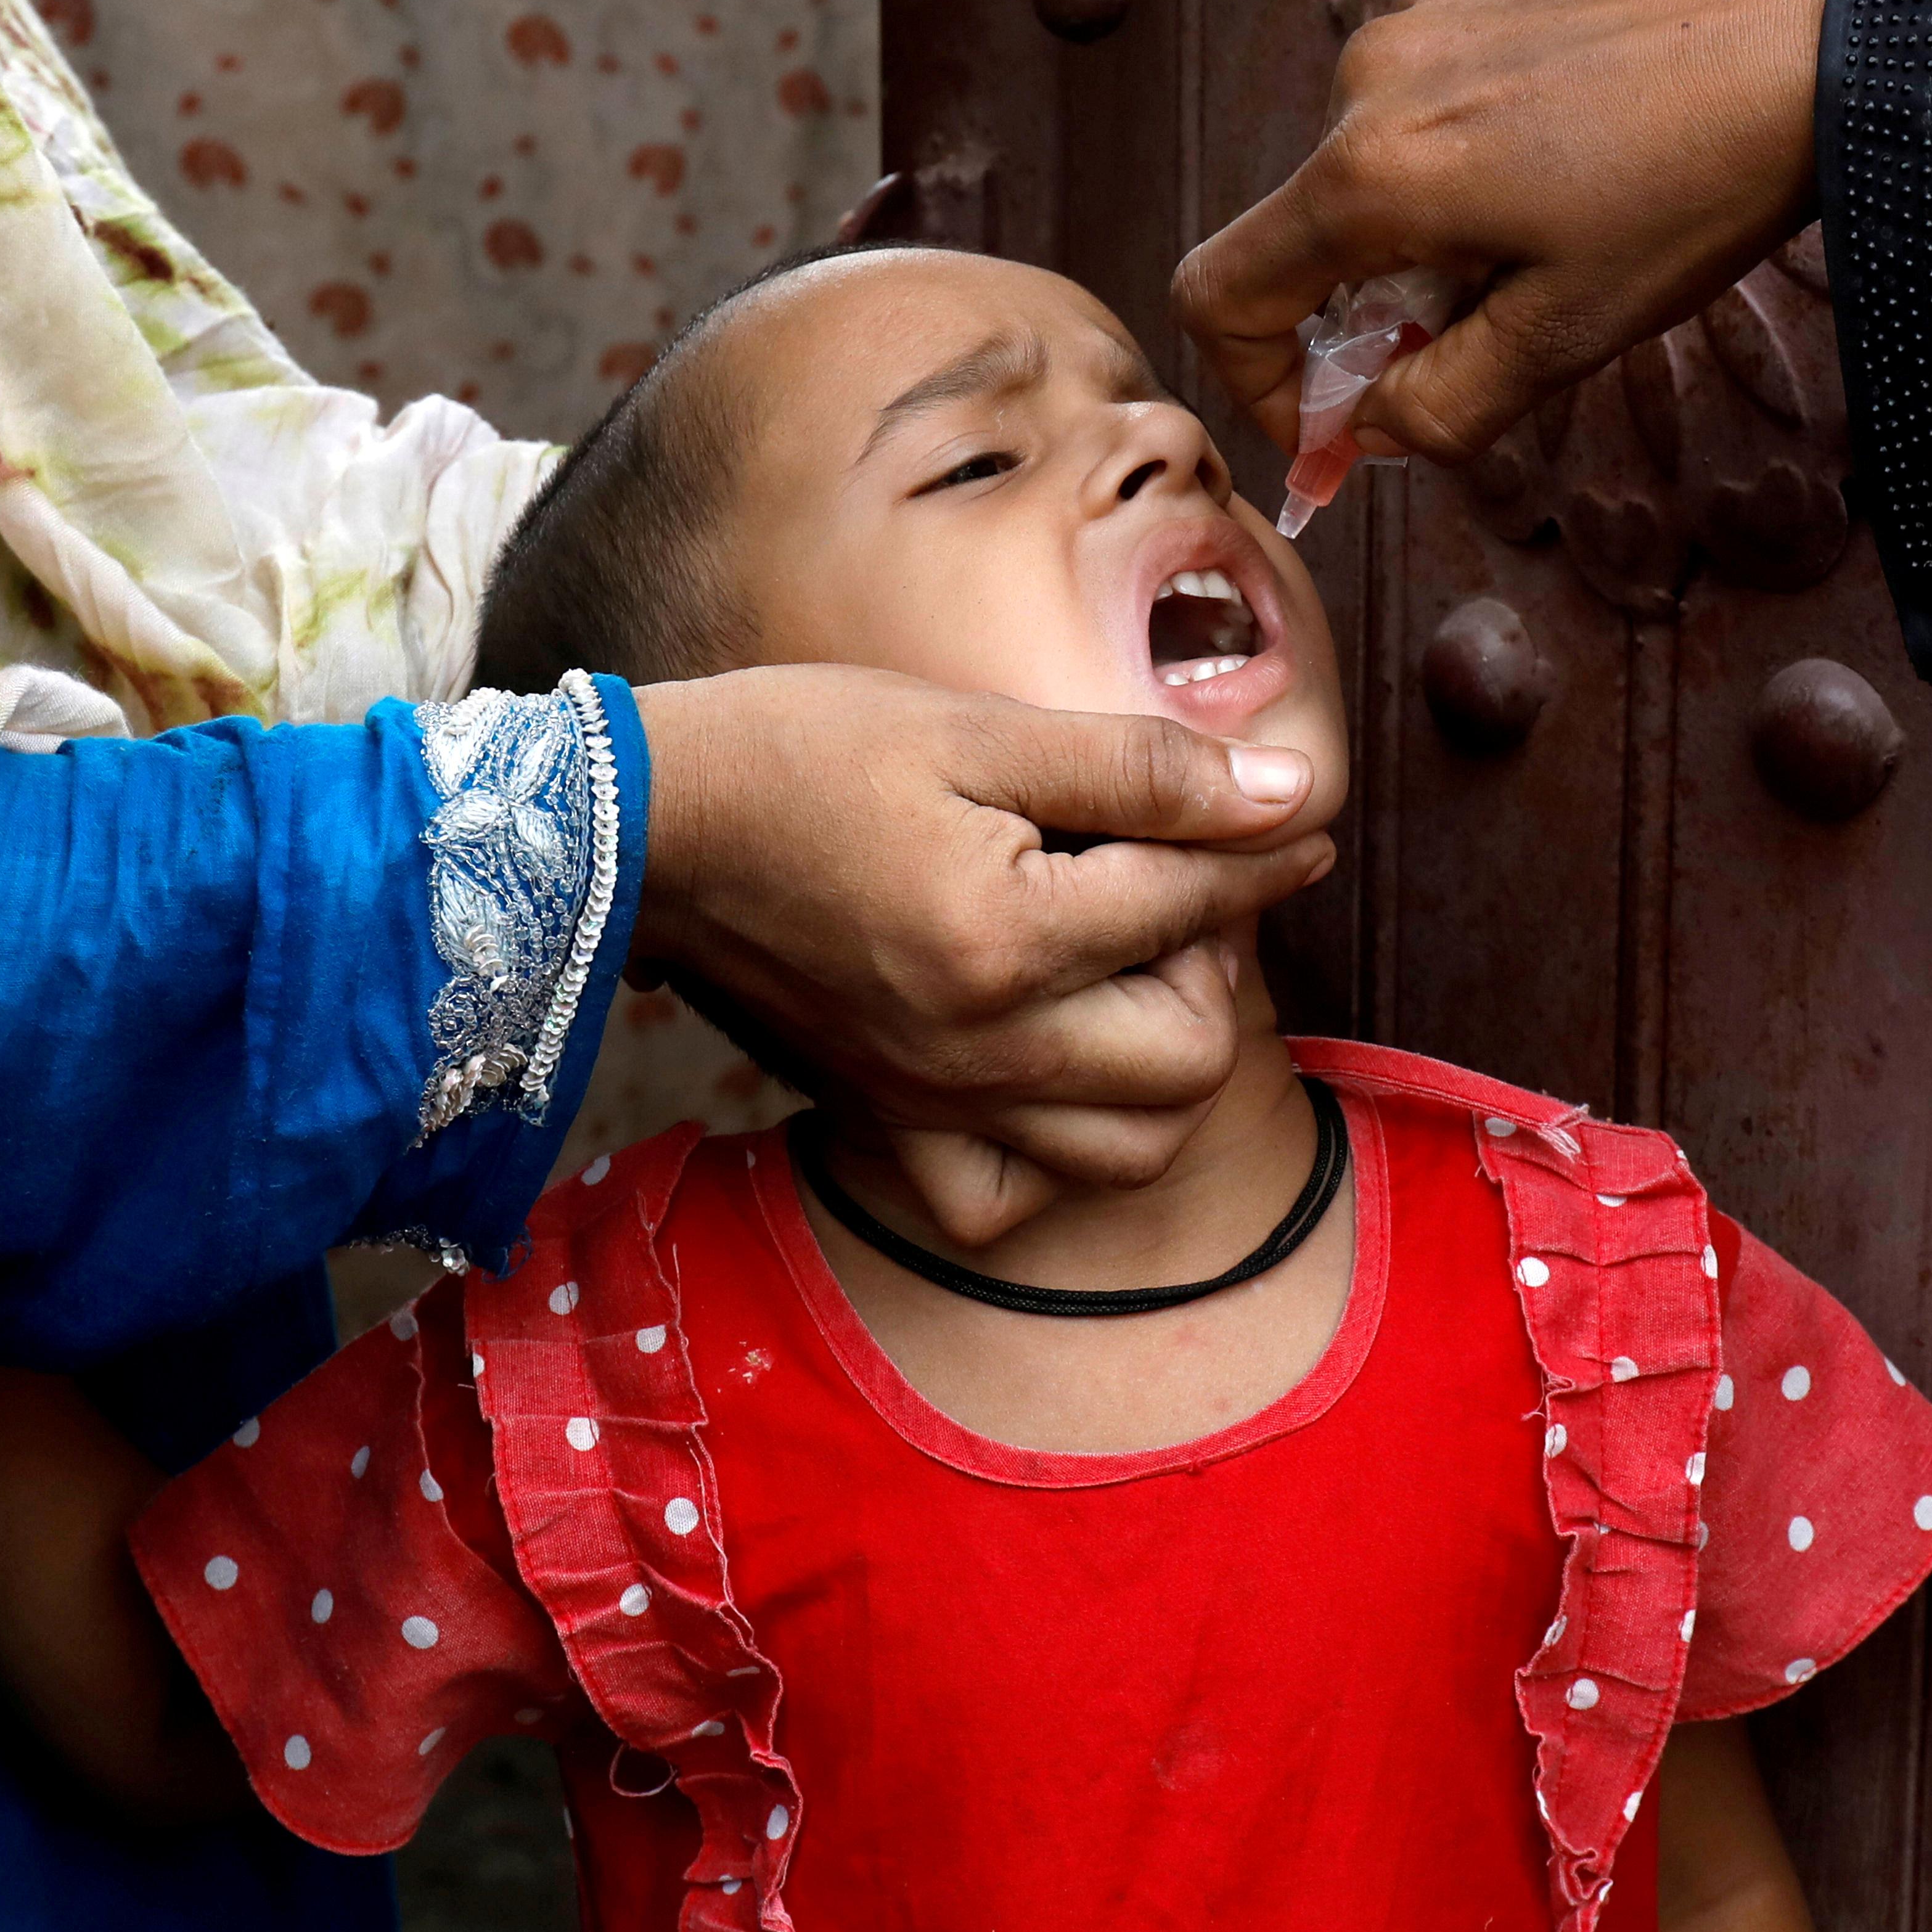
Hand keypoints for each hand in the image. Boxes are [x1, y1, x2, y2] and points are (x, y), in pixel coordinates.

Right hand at [629, 668, 1331, 1200]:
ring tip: (1128, 974)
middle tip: (1172, 889)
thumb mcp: (977, 729)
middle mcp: (981, 1047)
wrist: (641, 826)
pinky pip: (1003, 1202)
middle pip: (1193, 1053)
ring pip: (1131, 1148)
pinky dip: (1053, 1157)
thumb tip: (1288, 790)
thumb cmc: (803, 750)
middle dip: (1213, 964)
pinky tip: (1051, 1071)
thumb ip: (1142, 770)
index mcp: (1009, 937)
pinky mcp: (889, 1120)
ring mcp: (936, 1100)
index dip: (1261, 841)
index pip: (1197, 899)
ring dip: (1161, 1063)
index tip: (1290, 811)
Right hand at [1172, 0, 1839, 464]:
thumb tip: (1369, 429)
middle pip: (1313, 227)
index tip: (1332, 423)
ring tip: (1565, 223)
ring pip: (1382, 158)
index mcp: (1372, 175)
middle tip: (1503, 322)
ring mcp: (1427, 13)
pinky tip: (1587, 144)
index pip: (1222, 292)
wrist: (1823, 43)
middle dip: (1378, 301)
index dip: (1254, 381)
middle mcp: (1370, 77)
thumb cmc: (1697, 192)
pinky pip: (1439, 87)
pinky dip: (1477, 141)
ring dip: (1436, 219)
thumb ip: (1439, 405)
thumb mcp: (1568, 335)